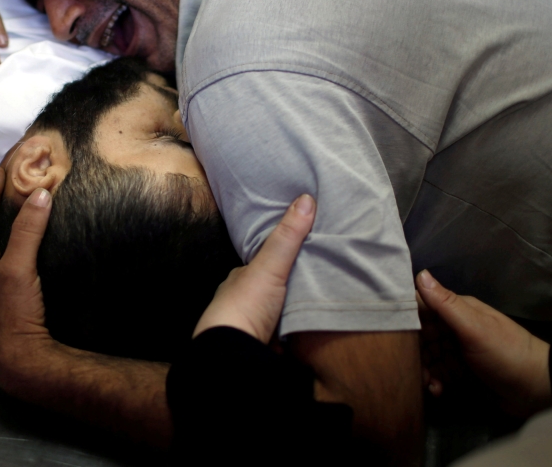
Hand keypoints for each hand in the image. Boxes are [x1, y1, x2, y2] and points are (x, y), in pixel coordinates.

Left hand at [193, 194, 315, 342]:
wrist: (233, 354)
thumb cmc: (245, 305)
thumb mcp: (269, 266)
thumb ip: (287, 237)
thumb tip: (305, 198)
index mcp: (239, 281)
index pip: (262, 264)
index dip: (280, 257)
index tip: (302, 252)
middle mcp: (242, 303)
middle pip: (271, 291)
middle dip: (289, 288)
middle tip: (319, 281)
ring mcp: (251, 328)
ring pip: (276, 316)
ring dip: (292, 314)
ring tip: (319, 306)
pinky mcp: (262, 350)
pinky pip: (283, 341)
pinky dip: (295, 337)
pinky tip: (310, 334)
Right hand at [416, 270, 551, 417]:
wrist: (538, 390)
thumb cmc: (506, 353)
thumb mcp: (474, 327)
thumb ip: (445, 304)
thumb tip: (419, 273)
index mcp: (458, 311)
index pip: (422, 308)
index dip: (406, 319)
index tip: (391, 333)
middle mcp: (455, 329)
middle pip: (421, 336)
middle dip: (413, 351)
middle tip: (410, 366)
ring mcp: (458, 352)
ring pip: (428, 357)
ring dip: (423, 370)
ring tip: (427, 383)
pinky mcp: (461, 374)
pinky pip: (438, 375)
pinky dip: (434, 382)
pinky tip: (437, 391)